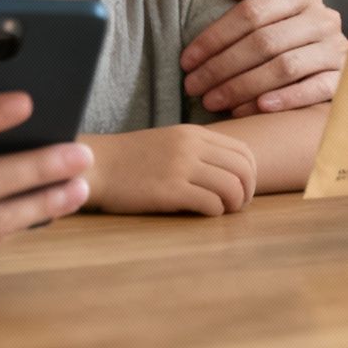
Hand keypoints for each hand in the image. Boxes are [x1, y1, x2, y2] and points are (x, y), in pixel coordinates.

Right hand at [81, 126, 257, 215]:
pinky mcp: (169, 190)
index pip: (243, 152)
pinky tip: (203, 213)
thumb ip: (197, 151)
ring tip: (222, 211)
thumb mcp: (169, 142)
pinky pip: (210, 203)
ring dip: (234, 204)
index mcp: (194, 133)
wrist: (96, 166)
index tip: (242, 190)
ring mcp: (181, 167)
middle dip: (248, 192)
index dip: (251, 175)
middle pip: (244, 169)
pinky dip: (215, 212)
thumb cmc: (131, 160)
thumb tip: (229, 173)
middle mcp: (191, 146)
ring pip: (232, 187)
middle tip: (238, 205)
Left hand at [180, 0, 347, 116]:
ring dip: (243, 87)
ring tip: (213, 101)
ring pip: (284, 68)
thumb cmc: (282, 24)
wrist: (320, 53)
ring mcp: (337, 49)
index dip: (214, 36)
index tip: (187, 60)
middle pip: (264, 42)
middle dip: (222, 67)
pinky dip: (284, 99)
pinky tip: (256, 108)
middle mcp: (324, 18)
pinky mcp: (342, 78)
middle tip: (194, 86)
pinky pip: (313, 90)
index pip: (251, 12)